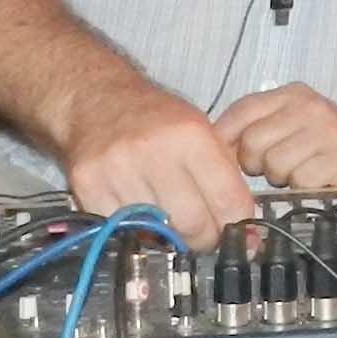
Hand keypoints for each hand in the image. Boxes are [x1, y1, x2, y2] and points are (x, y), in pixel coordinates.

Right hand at [56, 79, 253, 248]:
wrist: (97, 100)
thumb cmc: (156, 119)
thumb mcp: (201, 131)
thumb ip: (225, 176)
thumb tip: (248, 233)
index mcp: (190, 135)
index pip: (228, 200)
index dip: (238, 225)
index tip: (241, 235)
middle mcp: (154, 151)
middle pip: (193, 224)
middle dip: (205, 238)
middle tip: (204, 233)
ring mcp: (118, 170)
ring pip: (158, 234)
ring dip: (170, 237)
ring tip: (171, 220)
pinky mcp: (88, 186)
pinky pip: (123, 232)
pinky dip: (137, 233)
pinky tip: (142, 218)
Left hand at [215, 84, 336, 190]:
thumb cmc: (329, 145)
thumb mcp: (293, 124)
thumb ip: (256, 128)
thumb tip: (212, 153)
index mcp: (292, 95)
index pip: (240, 113)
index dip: (227, 143)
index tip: (232, 161)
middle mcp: (310, 108)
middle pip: (252, 144)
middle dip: (258, 166)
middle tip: (278, 170)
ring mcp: (328, 132)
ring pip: (276, 166)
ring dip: (284, 180)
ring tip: (302, 174)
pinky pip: (302, 181)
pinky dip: (305, 190)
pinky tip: (319, 182)